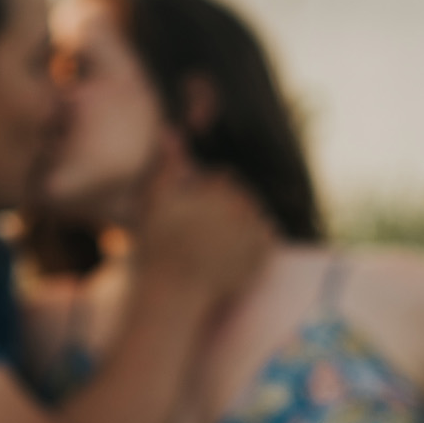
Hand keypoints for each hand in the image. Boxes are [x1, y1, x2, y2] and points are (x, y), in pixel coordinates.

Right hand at [129, 133, 273, 310]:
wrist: (175, 292)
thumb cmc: (159, 247)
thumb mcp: (156, 201)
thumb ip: (167, 166)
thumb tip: (171, 130)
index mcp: (220, 189)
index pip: (222, 180)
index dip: (207, 196)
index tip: (193, 216)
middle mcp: (243, 206)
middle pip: (241, 198)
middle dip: (226, 209)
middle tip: (205, 234)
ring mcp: (255, 231)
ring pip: (255, 215)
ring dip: (242, 224)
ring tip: (219, 244)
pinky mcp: (263, 255)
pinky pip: (268, 237)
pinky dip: (257, 241)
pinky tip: (235, 252)